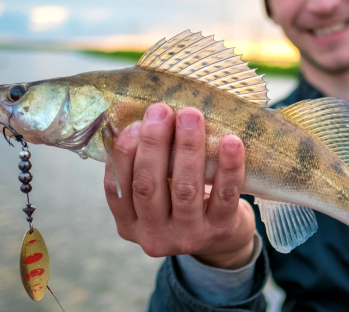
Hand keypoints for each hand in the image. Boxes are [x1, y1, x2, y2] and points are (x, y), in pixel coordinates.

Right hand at [103, 103, 256, 268]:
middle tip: (161, 110)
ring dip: (188, 148)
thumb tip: (144, 116)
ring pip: (185, 189)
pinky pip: (224, 195)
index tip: (134, 123)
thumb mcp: (157, 193)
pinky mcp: (220, 230)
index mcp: (129, 223)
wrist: (223, 238)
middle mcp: (153, 235)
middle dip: (153, 143)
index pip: (116, 188)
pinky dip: (228, 167)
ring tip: (191, 116)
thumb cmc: (182, 202)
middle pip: (148, 186)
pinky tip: (231, 142)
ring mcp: (188, 236)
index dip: (123, 154)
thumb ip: (145, 166)